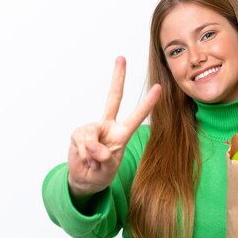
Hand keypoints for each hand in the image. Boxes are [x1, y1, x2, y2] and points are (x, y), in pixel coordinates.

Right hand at [67, 56, 161, 196]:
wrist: (85, 179)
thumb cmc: (102, 172)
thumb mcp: (107, 169)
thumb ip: (103, 157)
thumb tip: (93, 145)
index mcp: (121, 133)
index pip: (136, 116)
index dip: (147, 103)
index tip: (158, 88)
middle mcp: (108, 126)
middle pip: (113, 97)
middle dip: (117, 78)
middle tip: (121, 58)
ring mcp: (92, 128)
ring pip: (91, 133)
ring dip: (91, 152)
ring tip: (93, 162)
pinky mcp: (78, 133)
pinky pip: (80, 141)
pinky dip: (82, 154)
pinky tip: (84, 159)